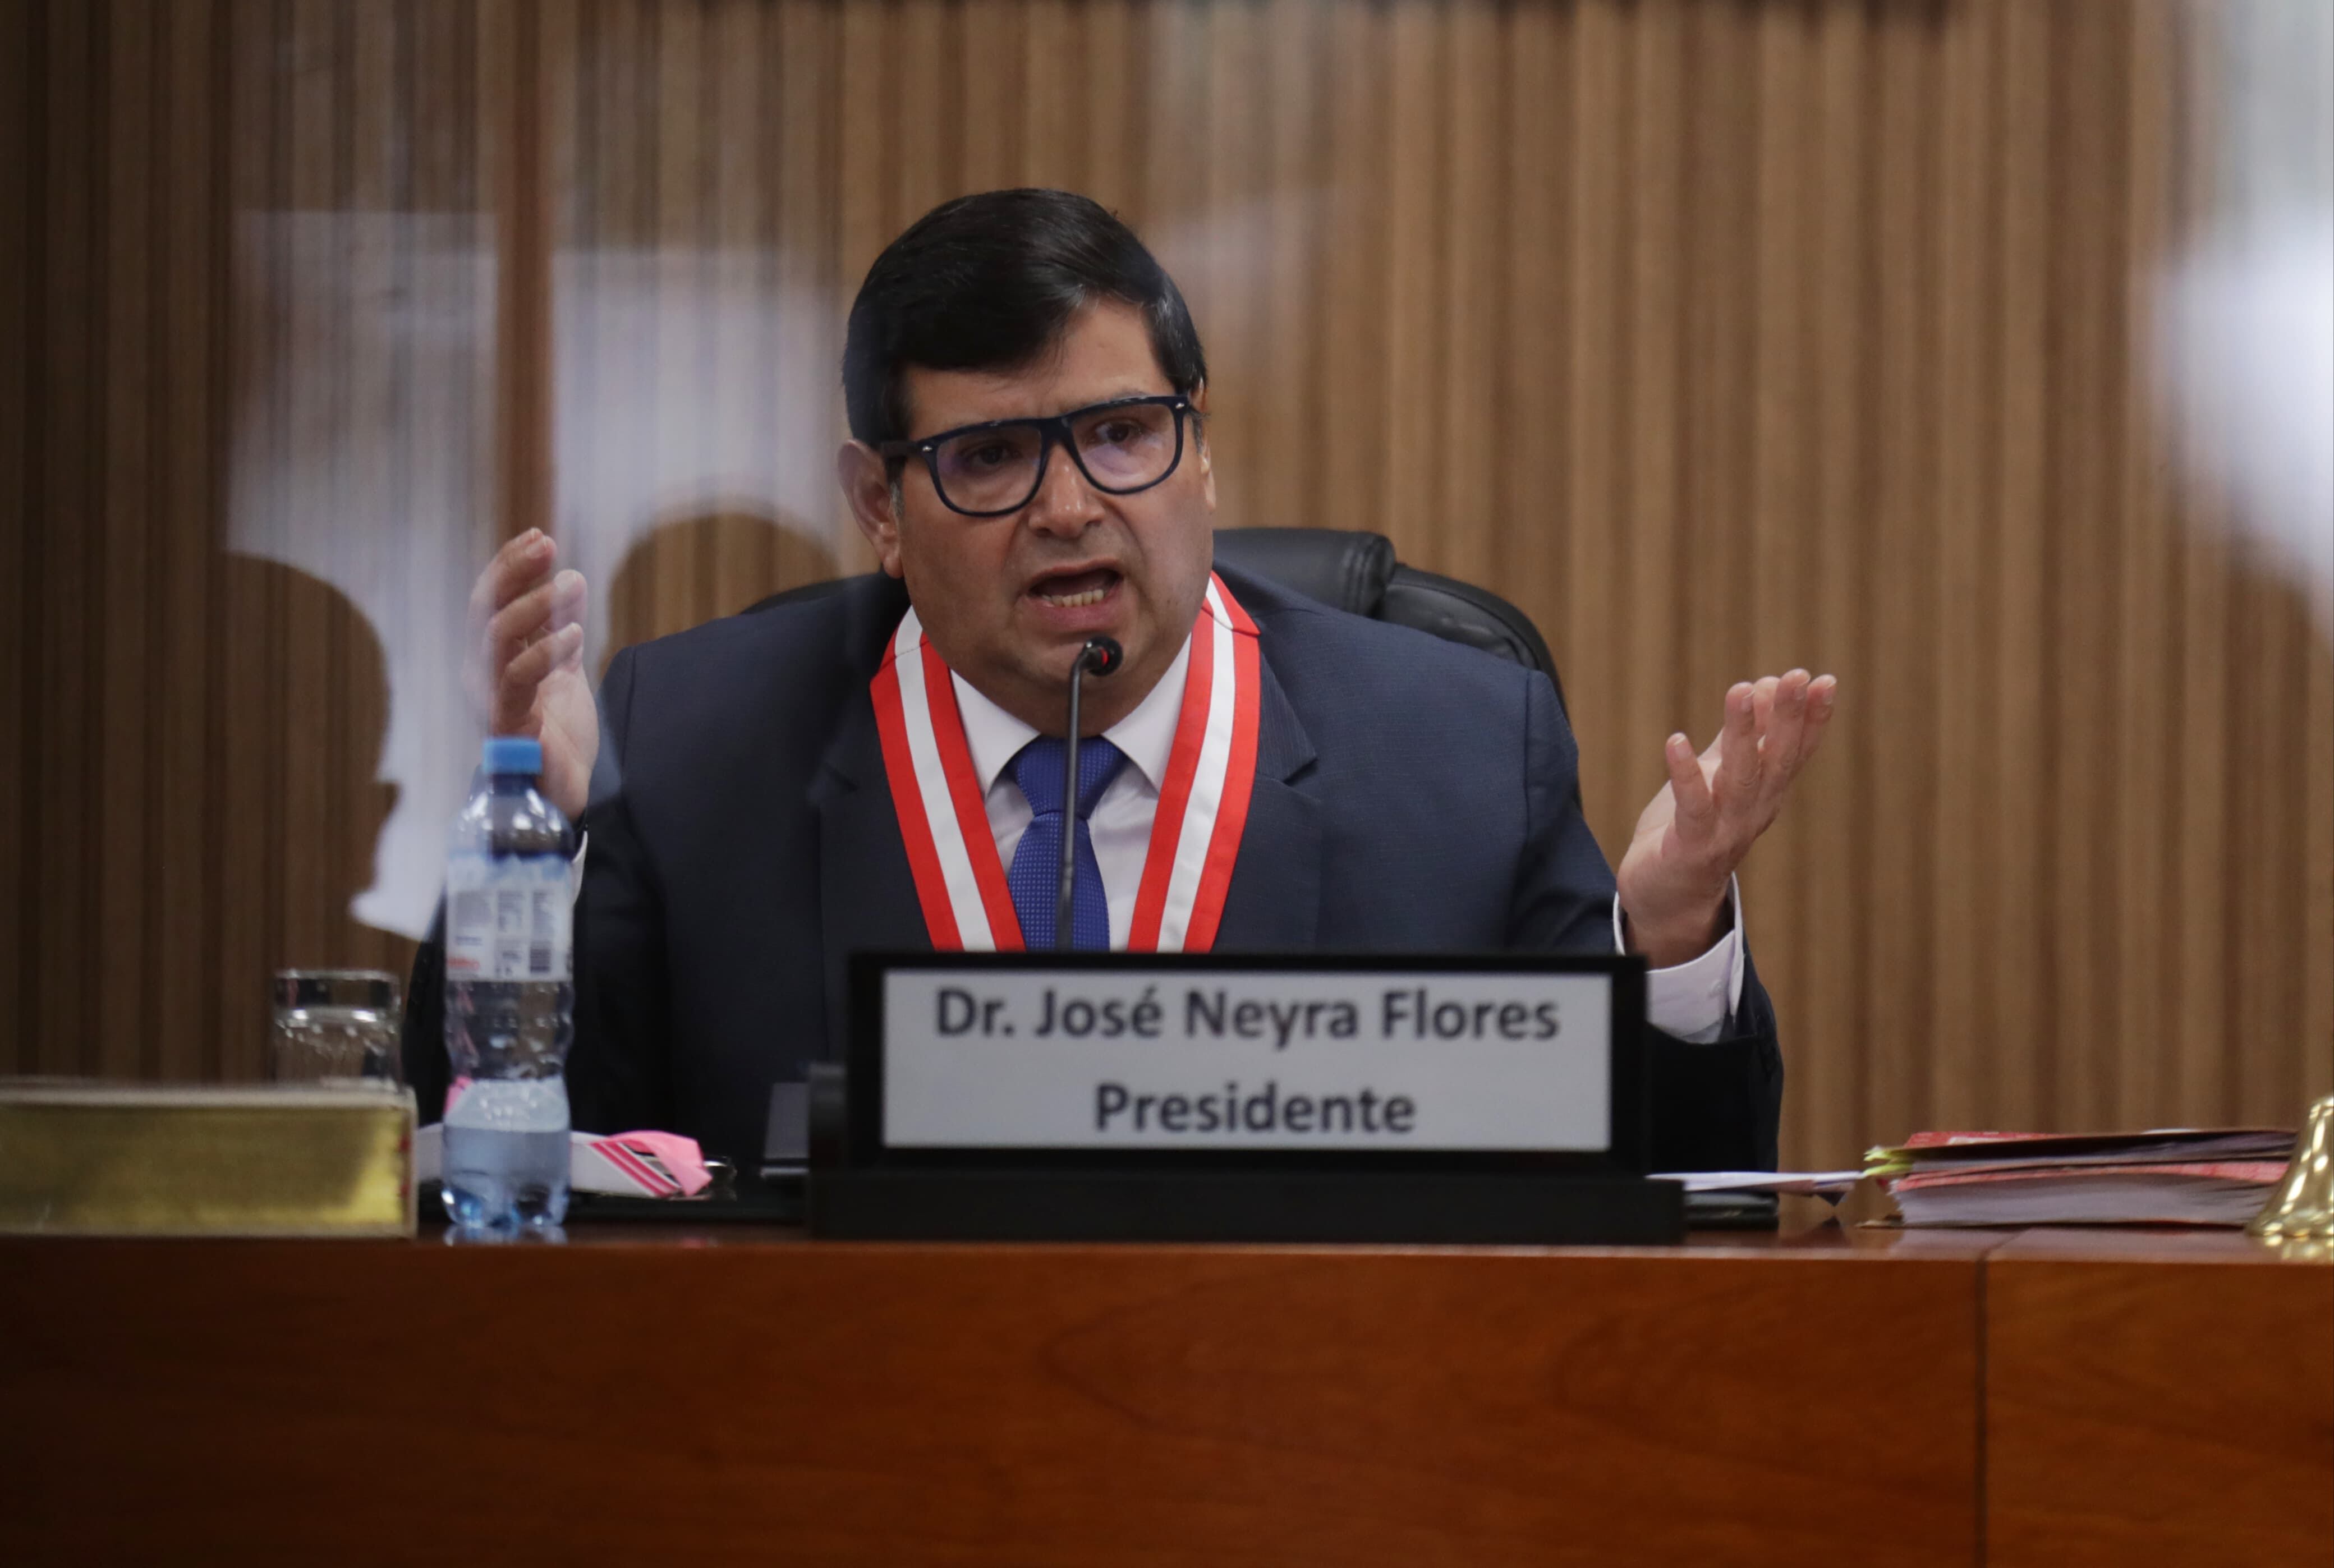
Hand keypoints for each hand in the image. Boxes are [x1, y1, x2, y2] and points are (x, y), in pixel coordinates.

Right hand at [465, 529, 595, 819]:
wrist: (561, 791)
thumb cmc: (558, 733)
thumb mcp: (565, 668)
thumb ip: (561, 628)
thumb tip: (571, 578)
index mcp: (497, 657)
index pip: (492, 601)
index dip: (510, 567)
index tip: (539, 538)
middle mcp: (485, 673)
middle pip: (485, 610)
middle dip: (513, 572)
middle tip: (546, 546)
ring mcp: (492, 698)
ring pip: (497, 638)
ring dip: (533, 605)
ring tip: (569, 585)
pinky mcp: (506, 724)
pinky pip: (515, 680)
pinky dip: (543, 651)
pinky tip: (573, 634)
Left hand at [1616, 670, 1837, 967]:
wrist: (1667, 899)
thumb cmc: (1693, 830)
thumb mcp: (1719, 776)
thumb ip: (1741, 736)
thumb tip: (1767, 685)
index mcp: (1765, 795)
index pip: (1795, 752)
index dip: (1812, 718)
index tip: (1825, 680)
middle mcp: (1753, 812)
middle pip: (1776, 760)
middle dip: (1788, 717)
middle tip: (1797, 677)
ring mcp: (1725, 831)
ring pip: (1739, 778)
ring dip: (1742, 734)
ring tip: (1741, 689)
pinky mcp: (1691, 847)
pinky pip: (1692, 807)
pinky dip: (1686, 774)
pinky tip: (1676, 741)